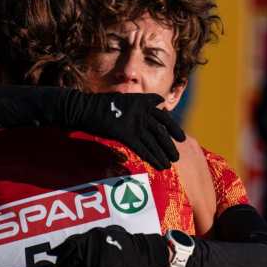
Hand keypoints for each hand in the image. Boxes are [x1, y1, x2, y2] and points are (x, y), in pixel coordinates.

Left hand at [47, 225, 168, 266]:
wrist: (140, 252)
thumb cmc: (124, 244)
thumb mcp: (104, 236)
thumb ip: (88, 240)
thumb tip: (70, 249)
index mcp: (89, 236)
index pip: (67, 246)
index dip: (57, 257)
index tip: (50, 265)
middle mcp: (89, 245)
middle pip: (67, 262)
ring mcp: (94, 257)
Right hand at [62, 91, 185, 169]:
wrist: (84, 108)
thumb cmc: (102, 105)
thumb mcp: (125, 100)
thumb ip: (141, 104)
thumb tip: (157, 104)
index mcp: (142, 103)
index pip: (164, 117)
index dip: (174, 129)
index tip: (182, 138)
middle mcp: (141, 112)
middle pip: (161, 131)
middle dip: (170, 145)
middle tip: (177, 156)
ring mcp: (134, 123)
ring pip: (153, 142)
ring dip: (163, 154)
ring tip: (170, 164)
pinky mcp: (125, 134)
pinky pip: (142, 149)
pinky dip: (152, 158)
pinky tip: (159, 166)